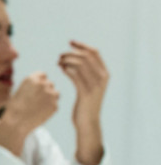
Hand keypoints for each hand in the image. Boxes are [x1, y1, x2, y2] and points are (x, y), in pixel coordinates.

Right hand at [0, 72, 58, 155]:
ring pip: (55, 93)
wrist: (15, 123)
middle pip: (50, 83)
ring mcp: (50, 95)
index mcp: (32, 79)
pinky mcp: (55, 105)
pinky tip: (39, 112)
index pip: (42, 75)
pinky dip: (49, 108)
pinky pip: (55, 104)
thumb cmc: (14, 108)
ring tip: (38, 106)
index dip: (39, 82)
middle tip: (36, 100)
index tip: (34, 90)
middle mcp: (43, 84)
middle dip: (45, 90)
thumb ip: (33, 86)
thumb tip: (44, 85)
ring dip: (50, 98)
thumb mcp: (20, 91)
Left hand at [58, 41, 108, 164]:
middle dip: (71, 53)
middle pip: (86, 56)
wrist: (88, 122)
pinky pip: (75, 75)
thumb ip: (84, 72)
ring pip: (80, 64)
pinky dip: (66, 69)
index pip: (94, 53)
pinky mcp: (86, 92)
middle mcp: (102, 77)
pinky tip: (60, 68)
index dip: (81, 45)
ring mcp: (95, 85)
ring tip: (58, 62)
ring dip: (67, 60)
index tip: (70, 42)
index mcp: (104, 73)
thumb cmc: (85, 103)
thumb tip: (72, 58)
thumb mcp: (87, 85)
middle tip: (60, 56)